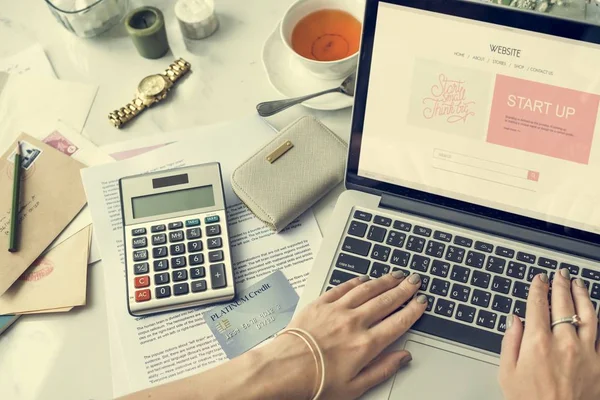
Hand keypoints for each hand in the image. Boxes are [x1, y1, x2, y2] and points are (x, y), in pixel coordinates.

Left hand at [272, 271, 426, 399]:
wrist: (283, 370)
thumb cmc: (316, 382)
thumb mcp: (356, 386)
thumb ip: (383, 369)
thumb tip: (402, 358)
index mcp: (366, 345)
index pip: (398, 323)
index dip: (413, 311)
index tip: (421, 302)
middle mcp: (354, 323)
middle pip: (386, 301)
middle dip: (403, 289)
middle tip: (414, 280)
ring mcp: (337, 310)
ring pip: (366, 290)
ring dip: (383, 281)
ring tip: (395, 275)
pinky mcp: (320, 304)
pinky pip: (342, 287)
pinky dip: (356, 281)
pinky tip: (364, 278)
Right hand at [500, 269, 599, 399]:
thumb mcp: (507, 373)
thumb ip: (510, 342)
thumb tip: (515, 320)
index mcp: (537, 343)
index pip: (538, 305)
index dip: (537, 288)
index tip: (538, 279)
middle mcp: (563, 343)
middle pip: (563, 304)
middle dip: (559, 285)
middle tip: (558, 274)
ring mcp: (585, 352)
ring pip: (588, 314)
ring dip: (582, 295)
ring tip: (577, 283)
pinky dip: (598, 318)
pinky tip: (594, 310)